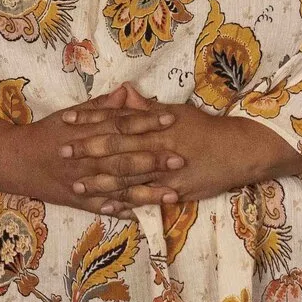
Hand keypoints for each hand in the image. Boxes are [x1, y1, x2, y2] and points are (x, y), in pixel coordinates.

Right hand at [0, 86, 174, 213]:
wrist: (11, 159)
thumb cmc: (44, 133)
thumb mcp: (68, 114)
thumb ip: (99, 106)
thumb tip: (126, 92)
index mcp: (82, 131)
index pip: (118, 124)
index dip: (144, 121)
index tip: (170, 118)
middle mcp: (82, 157)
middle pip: (121, 157)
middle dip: (152, 159)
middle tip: (180, 158)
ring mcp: (79, 181)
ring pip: (116, 186)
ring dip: (145, 191)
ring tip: (172, 193)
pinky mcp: (74, 200)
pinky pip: (100, 207)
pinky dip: (120, 211)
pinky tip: (143, 215)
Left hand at [57, 83, 301, 212]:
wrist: (239, 150)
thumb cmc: (205, 128)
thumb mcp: (176, 111)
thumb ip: (146, 107)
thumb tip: (122, 93)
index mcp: (155, 124)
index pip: (116, 119)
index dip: (90, 120)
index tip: (67, 121)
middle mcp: (157, 145)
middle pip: (116, 148)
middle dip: (87, 151)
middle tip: (62, 154)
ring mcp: (165, 170)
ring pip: (128, 177)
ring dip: (100, 182)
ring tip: (77, 187)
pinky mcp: (174, 190)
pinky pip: (147, 198)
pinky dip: (127, 203)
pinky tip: (109, 209)